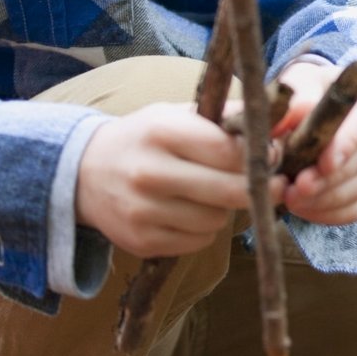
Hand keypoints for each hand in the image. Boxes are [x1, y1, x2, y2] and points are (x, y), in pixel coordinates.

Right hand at [77, 102, 281, 257]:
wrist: (82, 173)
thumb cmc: (143, 138)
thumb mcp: (175, 114)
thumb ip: (223, 117)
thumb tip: (275, 123)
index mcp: (162, 132)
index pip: (229, 151)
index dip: (259, 155)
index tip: (272, 155)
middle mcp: (149, 172)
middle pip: (230, 191)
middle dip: (259, 188)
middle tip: (273, 184)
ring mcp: (143, 211)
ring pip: (218, 220)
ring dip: (226, 209)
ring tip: (213, 193)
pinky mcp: (141, 241)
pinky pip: (199, 241)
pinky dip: (204, 229)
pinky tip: (190, 212)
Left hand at [274, 61, 356, 225]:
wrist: (315, 111)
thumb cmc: (308, 93)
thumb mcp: (298, 84)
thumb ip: (295, 96)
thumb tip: (297, 110)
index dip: (350, 141)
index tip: (325, 163)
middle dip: (329, 178)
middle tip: (296, 188)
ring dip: (324, 198)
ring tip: (291, 198)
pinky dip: (329, 212)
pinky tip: (303, 209)